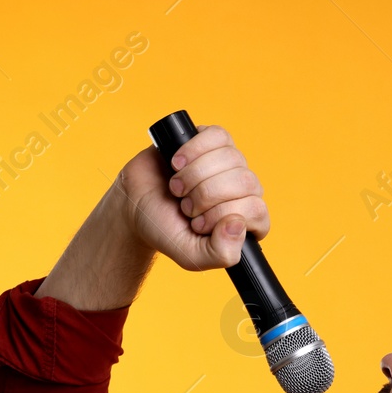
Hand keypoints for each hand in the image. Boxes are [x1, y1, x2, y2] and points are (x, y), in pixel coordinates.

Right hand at [114, 125, 270, 271]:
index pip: (256, 211)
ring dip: (196, 175)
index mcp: (245, 221)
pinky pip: (217, 136)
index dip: (222, 215)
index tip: (197, 224)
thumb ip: (220, 253)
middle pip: (245, 182)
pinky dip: (194, 149)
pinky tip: (178, 163)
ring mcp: (229, 164)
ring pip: (232, 158)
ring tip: (178, 188)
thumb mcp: (191, 256)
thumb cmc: (165, 230)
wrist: (135, 204)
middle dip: (207, 195)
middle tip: (185, 206)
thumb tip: (239, 224)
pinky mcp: (211, 142)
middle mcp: (243, 191)